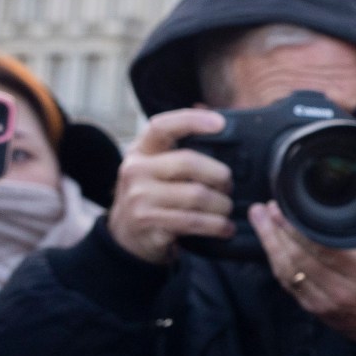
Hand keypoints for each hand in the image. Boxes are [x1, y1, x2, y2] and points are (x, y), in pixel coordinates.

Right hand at [109, 108, 233, 263]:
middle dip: (219, 175)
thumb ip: (180, 152)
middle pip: (189, 163)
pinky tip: (226, 228)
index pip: (162, 126)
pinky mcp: (148, 221)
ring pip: (197, 195)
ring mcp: (139, 197)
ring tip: (227, 209)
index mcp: (140, 151)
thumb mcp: (156, 169)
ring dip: (222, 205)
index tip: (220, 123)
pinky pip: (193, 221)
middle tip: (229, 186)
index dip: (191, 120)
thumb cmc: (152, 195)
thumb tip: (220, 125)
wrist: (126, 235)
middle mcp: (135, 170)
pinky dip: (217, 225)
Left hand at [254, 201, 355, 343]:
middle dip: (276, 231)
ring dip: (270, 245)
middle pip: (299, 257)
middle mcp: (342, 289)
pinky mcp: (316, 309)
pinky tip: (270, 246)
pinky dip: (276, 263)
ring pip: (288, 271)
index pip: (323, 247)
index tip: (283, 209)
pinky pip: (289, 284)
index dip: (298, 228)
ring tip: (260, 222)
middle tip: (264, 209)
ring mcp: (326, 302)